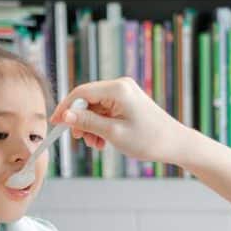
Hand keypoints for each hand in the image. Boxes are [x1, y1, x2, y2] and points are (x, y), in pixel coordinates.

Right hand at [51, 77, 195, 165]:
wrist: (175, 144)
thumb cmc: (149, 139)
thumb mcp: (113, 133)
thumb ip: (87, 122)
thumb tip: (65, 116)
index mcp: (117, 89)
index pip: (81, 93)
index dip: (65, 108)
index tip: (55, 123)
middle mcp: (120, 86)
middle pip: (87, 100)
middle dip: (80, 120)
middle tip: (80, 139)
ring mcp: (124, 93)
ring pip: (95, 108)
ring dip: (90, 126)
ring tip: (95, 144)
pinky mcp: (127, 102)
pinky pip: (105, 111)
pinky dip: (100, 125)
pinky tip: (102, 141)